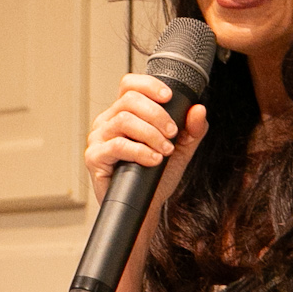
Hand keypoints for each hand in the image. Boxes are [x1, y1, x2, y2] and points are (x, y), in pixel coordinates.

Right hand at [85, 73, 207, 204]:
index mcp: (125, 113)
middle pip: (129, 99)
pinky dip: (140, 151)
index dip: (149, 85)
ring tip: (165, 150)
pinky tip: (153, 160)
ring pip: (124, 120)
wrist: (146, 206)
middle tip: (172, 133)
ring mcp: (99, 138)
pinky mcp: (94, 157)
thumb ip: (192, 130)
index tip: (169, 97)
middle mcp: (108, 121)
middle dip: (157, 114)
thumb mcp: (181, 149)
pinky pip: (117, 146)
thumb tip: (198, 109)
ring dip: (151, 134)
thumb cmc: (156, 176)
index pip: (130, 85)